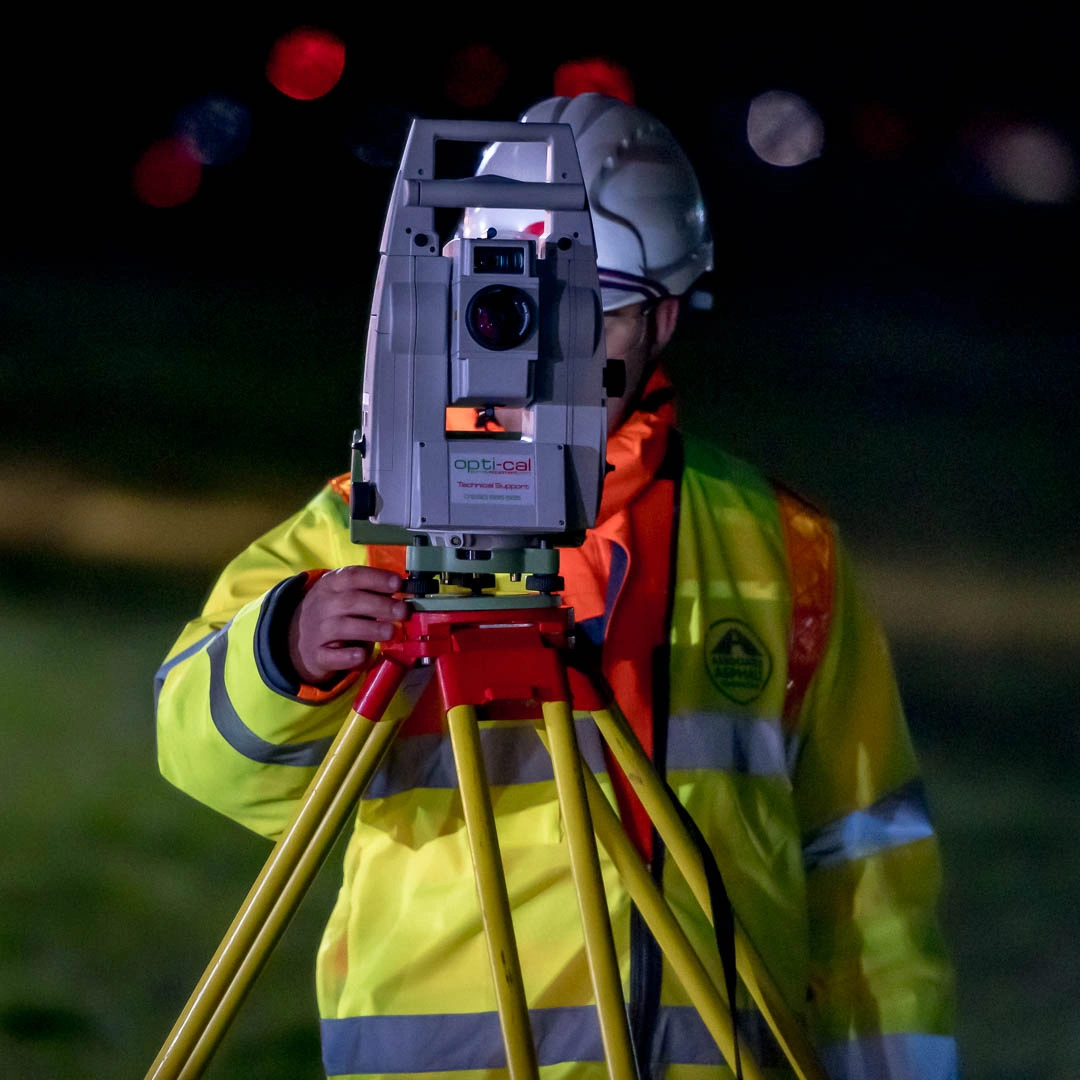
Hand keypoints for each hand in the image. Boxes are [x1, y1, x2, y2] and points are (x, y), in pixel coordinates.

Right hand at [288, 566, 405, 683]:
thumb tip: (402, 589)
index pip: (352, 576)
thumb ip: (370, 591)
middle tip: (402, 611)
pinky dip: (347, 656)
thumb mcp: (345, 593)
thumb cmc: (333, 611)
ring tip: (391, 632)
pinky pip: (330, 656)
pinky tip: (362, 655)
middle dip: (380, 605)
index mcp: (331, 584)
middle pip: (351, 601)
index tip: (398, 584)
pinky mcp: (317, 655)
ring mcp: (318, 630)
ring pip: (343, 627)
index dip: (377, 578)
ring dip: (370, 629)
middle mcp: (323, 605)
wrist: (296, 637)